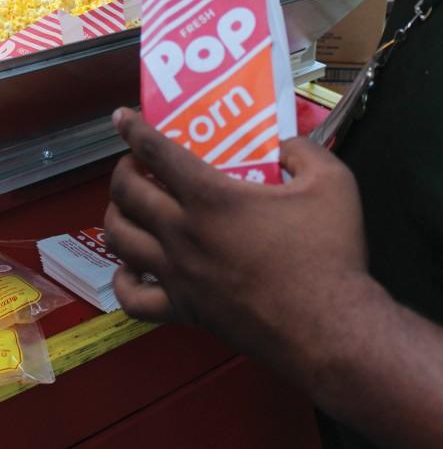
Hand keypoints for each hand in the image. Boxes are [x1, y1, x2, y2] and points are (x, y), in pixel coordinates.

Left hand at [104, 109, 367, 378]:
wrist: (330, 330)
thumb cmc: (330, 255)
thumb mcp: (333, 182)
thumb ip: (304, 151)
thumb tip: (285, 145)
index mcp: (211, 197)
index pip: (156, 151)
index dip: (133, 129)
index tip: (121, 117)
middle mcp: (183, 232)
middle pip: (127, 192)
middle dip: (123, 169)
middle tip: (135, 163)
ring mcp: (178, 275)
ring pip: (119, 239)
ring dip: (115, 215)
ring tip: (129, 208)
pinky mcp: (184, 311)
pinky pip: (132, 299)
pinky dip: (122, 280)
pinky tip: (132, 268)